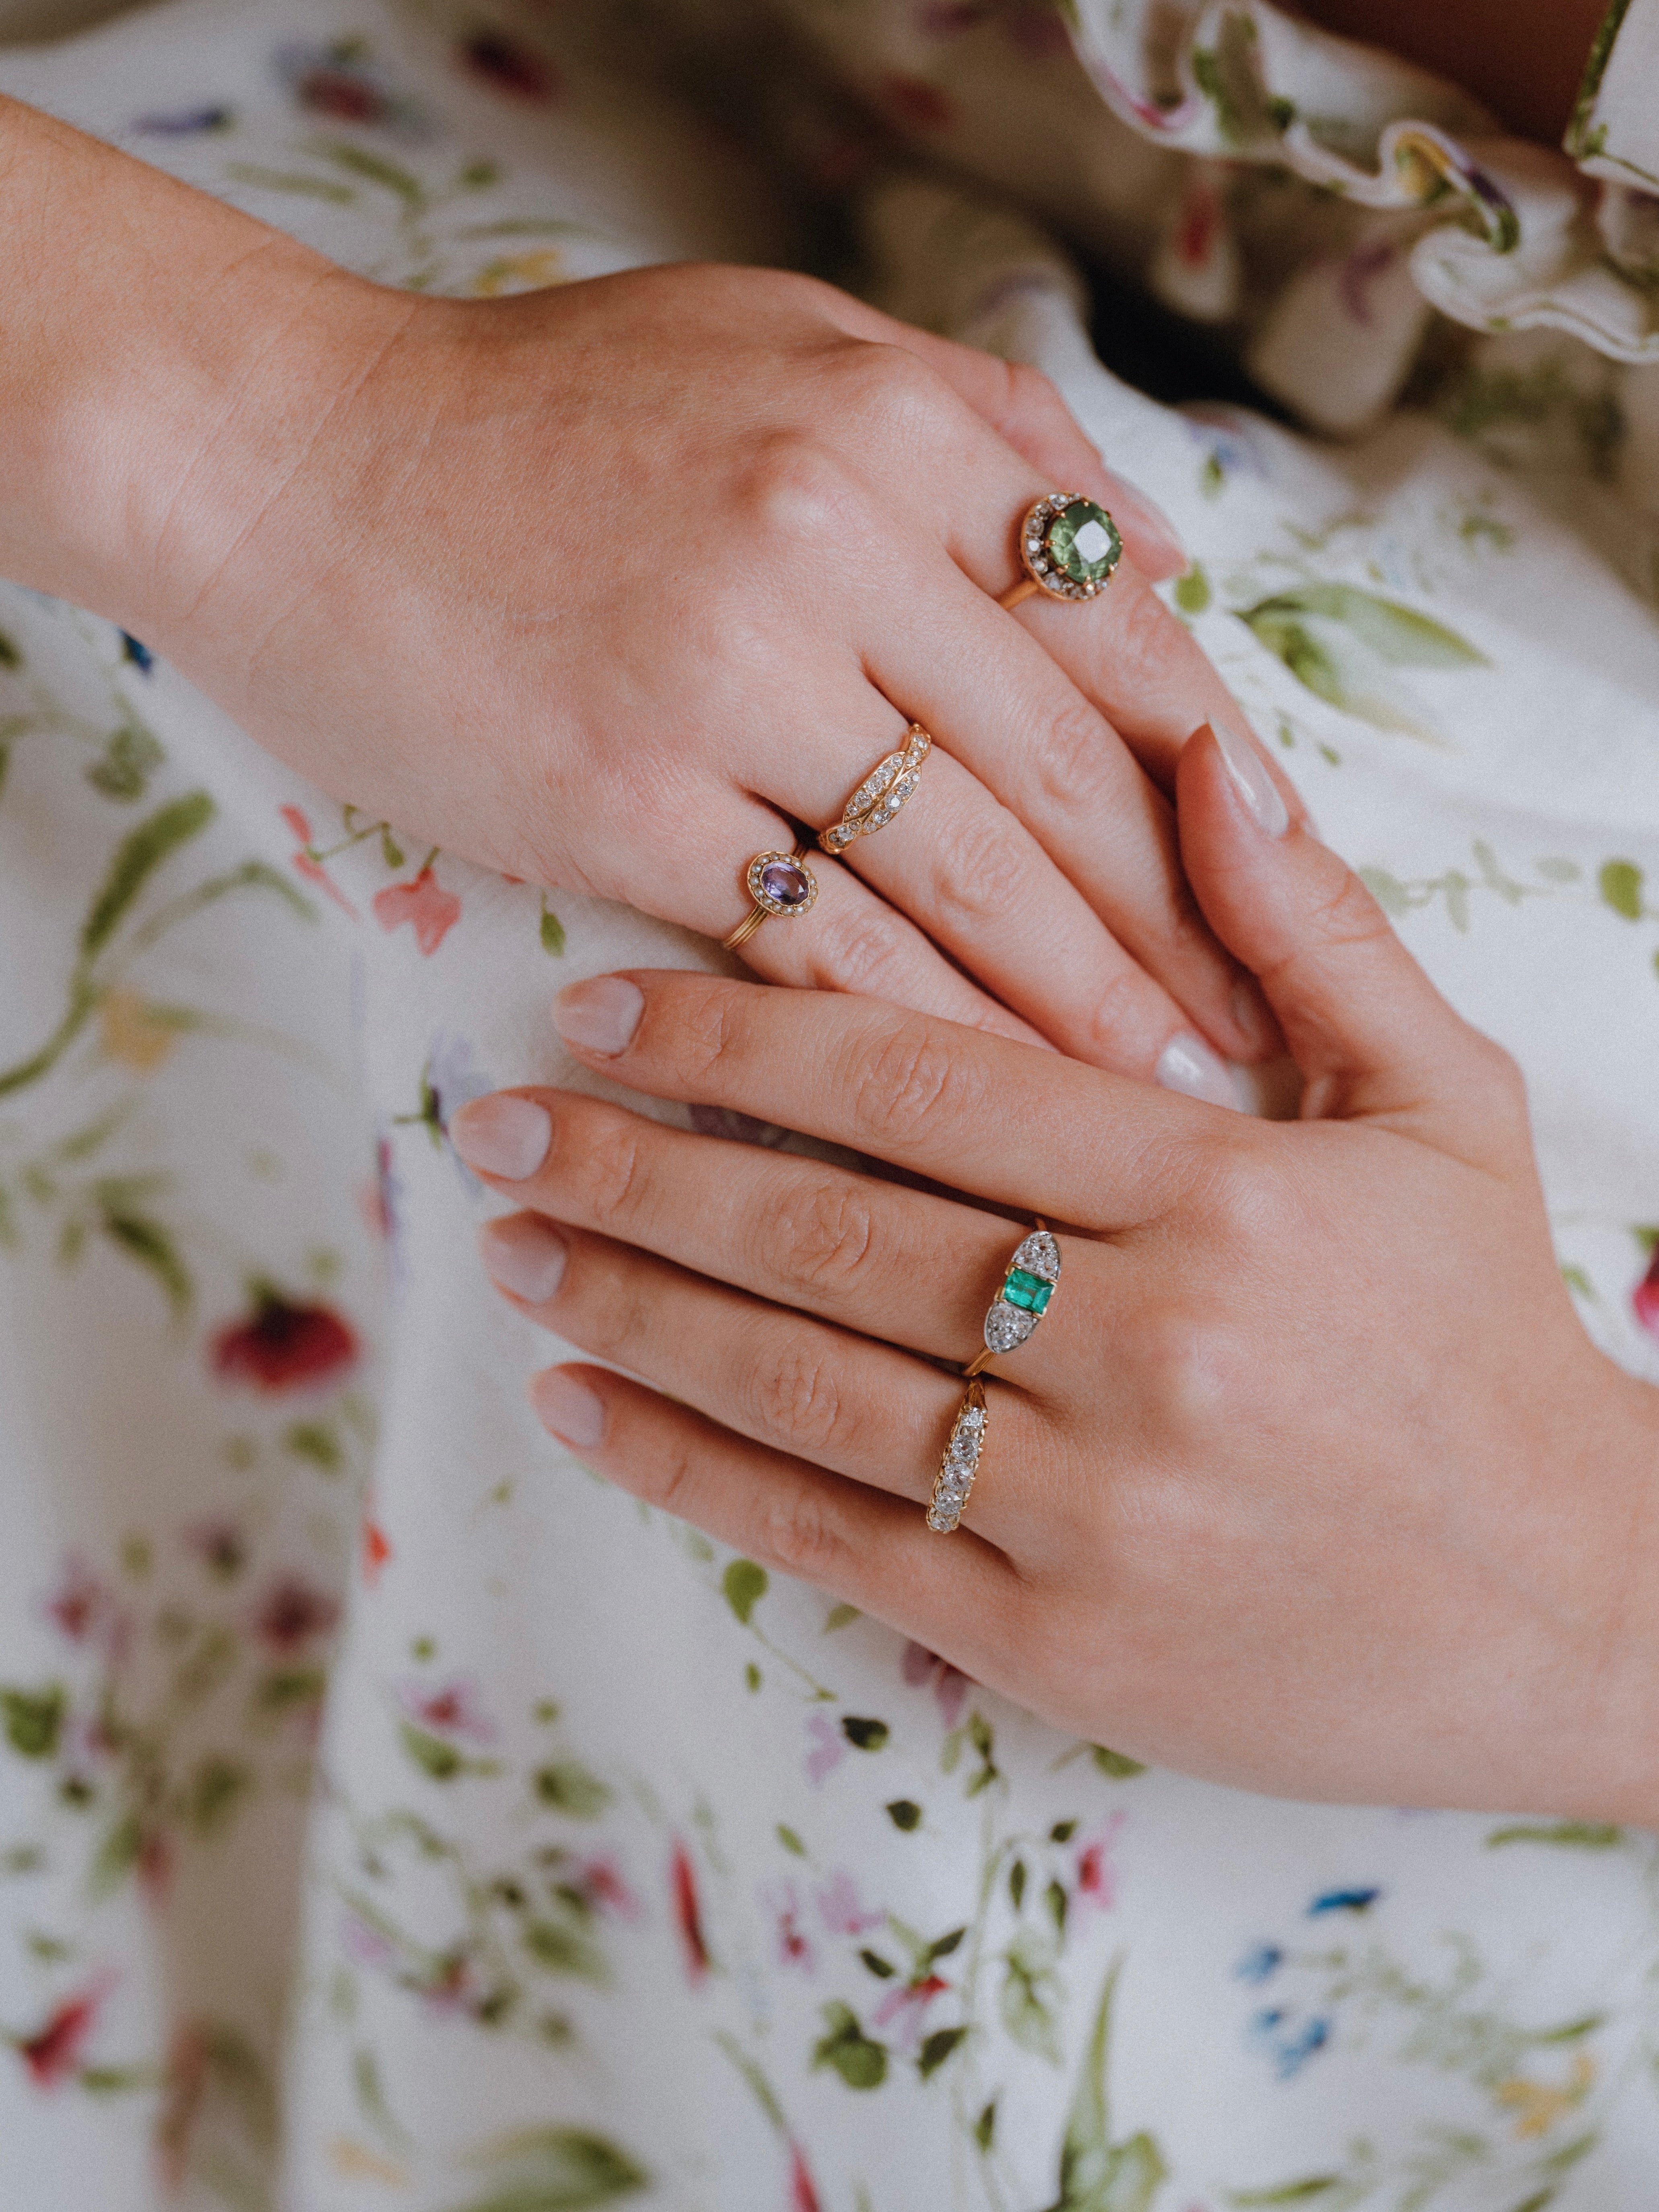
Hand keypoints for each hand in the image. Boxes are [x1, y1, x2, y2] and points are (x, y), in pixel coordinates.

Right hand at [1, 98, 1280, 1089]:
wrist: (283, 460)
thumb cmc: (535, 412)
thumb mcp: (778, 337)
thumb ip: (983, 426)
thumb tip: (1162, 551)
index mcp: (892, 427)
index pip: (1112, 628)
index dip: (1211, 776)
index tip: (1273, 886)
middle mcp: (830, 543)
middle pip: (1063, 773)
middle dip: (1174, 919)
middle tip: (1248, 1030)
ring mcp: (725, 681)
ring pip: (960, 876)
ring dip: (1071, 1000)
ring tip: (1158, 1089)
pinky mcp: (624, 804)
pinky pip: (809, 941)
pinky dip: (907, 1028)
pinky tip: (977, 1100)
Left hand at [450, 719, 1658, 1822]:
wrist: (1577, 1606)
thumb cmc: (1489, 1337)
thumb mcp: (1441, 1104)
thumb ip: (1309, 928)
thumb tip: (1204, 745)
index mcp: (1224, 1192)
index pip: (927, 1079)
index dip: (744, 1033)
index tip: (609, 1000)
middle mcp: (1144, 1344)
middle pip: (830, 1227)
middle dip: (636, 1162)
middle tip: (495, 1113)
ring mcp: (1091, 1505)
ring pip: (800, 1381)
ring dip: (628, 1304)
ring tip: (509, 1239)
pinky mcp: (1057, 1637)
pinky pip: (829, 1536)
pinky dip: (687, 1468)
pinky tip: (582, 1406)